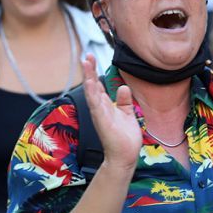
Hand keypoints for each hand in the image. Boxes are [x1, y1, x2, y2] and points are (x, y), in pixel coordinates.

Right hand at [81, 54, 140, 176]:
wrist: (125, 157)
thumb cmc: (125, 138)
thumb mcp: (127, 114)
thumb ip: (124, 101)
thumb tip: (123, 87)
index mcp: (105, 106)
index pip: (98, 85)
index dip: (94, 72)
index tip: (92, 57)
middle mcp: (100, 108)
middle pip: (92, 86)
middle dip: (89, 71)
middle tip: (86, 55)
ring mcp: (100, 114)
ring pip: (92, 92)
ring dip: (88, 77)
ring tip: (85, 63)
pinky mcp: (102, 121)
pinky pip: (96, 104)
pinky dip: (92, 93)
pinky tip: (90, 82)